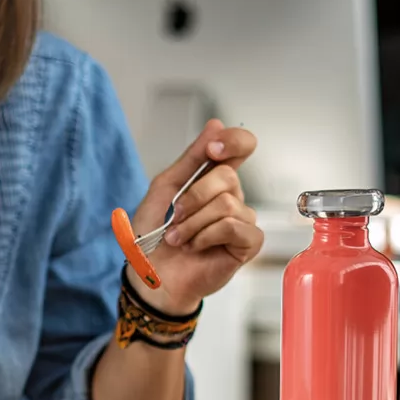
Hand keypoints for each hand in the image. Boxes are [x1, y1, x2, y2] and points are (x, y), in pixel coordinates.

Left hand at [126, 120, 263, 313]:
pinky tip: (196, 247)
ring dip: (193, 223)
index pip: (241, 146)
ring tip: (180, 239)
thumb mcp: (165, 189)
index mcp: (213, 179)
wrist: (151, 275)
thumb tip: (216, 124)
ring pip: (227, 204)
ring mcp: (242, 221)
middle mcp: (231, 197)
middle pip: (227, 177)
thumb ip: (191, 158)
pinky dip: (207, 236)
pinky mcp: (247, 244)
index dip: (233, 141)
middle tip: (174, 218)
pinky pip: (235, 227)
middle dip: (193, 197)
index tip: (212, 149)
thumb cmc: (155, 235)